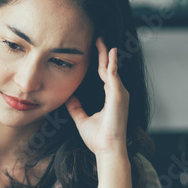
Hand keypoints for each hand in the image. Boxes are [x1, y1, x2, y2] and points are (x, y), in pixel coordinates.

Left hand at [65, 37, 129, 159]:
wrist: (107, 150)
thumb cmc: (98, 138)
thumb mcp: (81, 119)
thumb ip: (75, 107)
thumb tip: (67, 96)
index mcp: (110, 97)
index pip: (104, 74)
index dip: (99, 61)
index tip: (93, 48)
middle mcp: (117, 93)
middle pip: (108, 68)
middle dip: (103, 53)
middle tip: (98, 37)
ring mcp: (119, 94)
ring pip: (112, 69)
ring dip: (107, 54)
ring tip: (101, 40)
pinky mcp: (119, 97)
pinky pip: (114, 76)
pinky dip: (112, 64)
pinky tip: (110, 53)